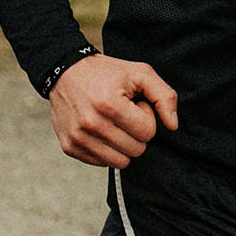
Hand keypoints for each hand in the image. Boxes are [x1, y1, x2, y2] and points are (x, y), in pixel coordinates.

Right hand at [48, 54, 179, 168]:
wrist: (63, 72)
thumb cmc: (104, 73)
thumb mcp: (139, 73)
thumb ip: (164, 96)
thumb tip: (172, 125)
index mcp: (110, 105)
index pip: (148, 133)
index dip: (146, 117)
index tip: (134, 105)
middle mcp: (92, 124)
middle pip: (136, 150)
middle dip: (136, 133)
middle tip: (124, 114)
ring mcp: (79, 138)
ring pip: (121, 162)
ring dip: (122, 145)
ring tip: (113, 123)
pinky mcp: (70, 147)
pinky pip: (102, 163)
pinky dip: (105, 150)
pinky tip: (100, 130)